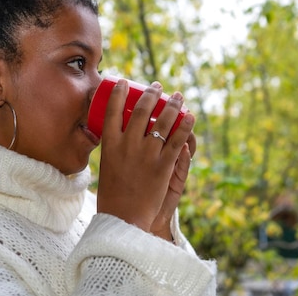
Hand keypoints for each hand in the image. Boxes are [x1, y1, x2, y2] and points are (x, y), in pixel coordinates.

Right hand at [96, 79, 195, 233]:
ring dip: (173, 105)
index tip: (123, 81)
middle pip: (142, 110)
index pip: (112, 109)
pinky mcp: (164, 165)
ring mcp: (147, 154)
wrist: (124, 217)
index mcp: (110, 143)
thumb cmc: (113, 193)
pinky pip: (178, 140)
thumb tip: (118, 134)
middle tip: (157, 86)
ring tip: (179, 97)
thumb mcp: (107, 165)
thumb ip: (115, 149)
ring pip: (163, 121)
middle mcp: (128, 144)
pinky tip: (190, 117)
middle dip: (152, 93)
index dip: (118, 91)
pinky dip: (186, 126)